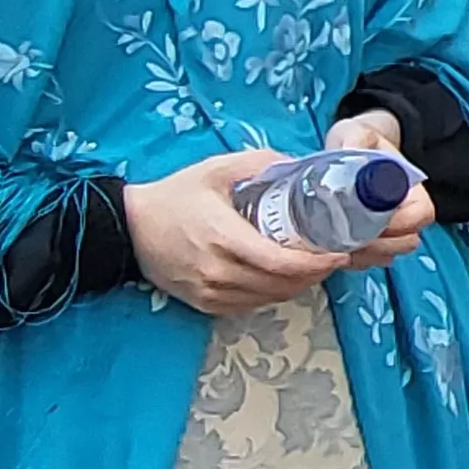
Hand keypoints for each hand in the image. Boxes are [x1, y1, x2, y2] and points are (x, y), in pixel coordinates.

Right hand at [124, 149, 346, 314]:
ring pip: (269, 298)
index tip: (340, 253)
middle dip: (314, 273)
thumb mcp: (216, 170)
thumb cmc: (174, 196)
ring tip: (313, 266)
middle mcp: (218, 272)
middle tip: (333, 256)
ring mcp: (210, 293)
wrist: (128, 229)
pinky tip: (282, 277)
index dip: (315, 263)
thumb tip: (299, 163)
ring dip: (297, 285)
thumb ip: (259, 164)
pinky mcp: (205, 305)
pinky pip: (250, 305)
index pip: (280, 262)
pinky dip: (273, 293)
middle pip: (281, 284)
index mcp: (223, 237)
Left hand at [323, 109, 432, 268]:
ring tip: (339, 246)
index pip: (421, 214)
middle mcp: (405, 210)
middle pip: (407, 241)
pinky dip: (357, 261)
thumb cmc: (359, 140)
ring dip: (367, 255)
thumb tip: (349, 149)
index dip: (399, 225)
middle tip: (348, 239)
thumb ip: (355, 139)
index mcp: (410, 186)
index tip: (367, 222)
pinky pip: (371, 260)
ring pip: (390, 254)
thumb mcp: (357, 133)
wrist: (351, 147)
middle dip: (379, 245)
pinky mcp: (370, 238)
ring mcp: (389, 227)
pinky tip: (336, 251)